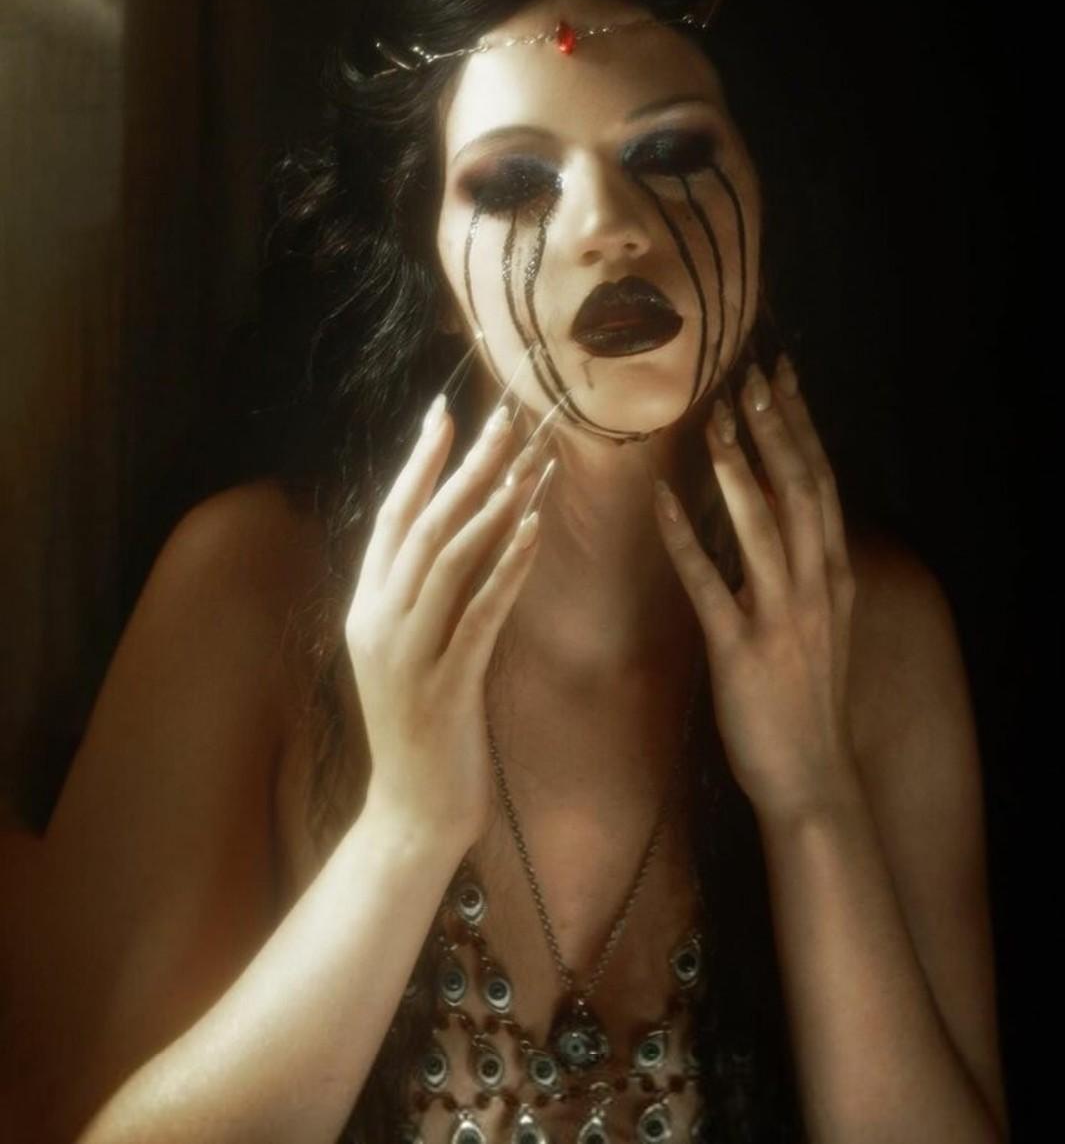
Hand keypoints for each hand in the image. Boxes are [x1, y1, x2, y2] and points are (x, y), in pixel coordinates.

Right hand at [346, 395, 549, 849]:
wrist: (412, 814)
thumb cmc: (421, 730)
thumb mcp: (412, 653)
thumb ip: (425, 598)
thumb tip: (462, 533)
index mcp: (368, 609)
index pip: (393, 518)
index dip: (420, 463)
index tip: (447, 413)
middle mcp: (379, 623)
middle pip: (424, 525)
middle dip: (467, 466)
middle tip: (505, 418)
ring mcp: (407, 656)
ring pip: (448, 560)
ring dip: (492, 504)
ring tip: (528, 460)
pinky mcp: (445, 688)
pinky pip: (479, 614)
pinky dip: (505, 567)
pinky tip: (533, 530)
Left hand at [654, 356, 857, 823]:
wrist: (813, 779)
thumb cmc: (806, 699)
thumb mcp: (819, 623)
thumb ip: (801, 565)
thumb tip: (769, 506)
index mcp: (835, 576)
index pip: (821, 484)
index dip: (800, 427)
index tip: (780, 377)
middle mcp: (816, 587)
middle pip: (800, 491)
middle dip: (775, 430)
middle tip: (748, 376)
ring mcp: (782, 619)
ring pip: (763, 528)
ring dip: (738, 471)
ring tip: (713, 421)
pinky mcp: (740, 651)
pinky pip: (709, 584)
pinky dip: (685, 538)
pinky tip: (661, 500)